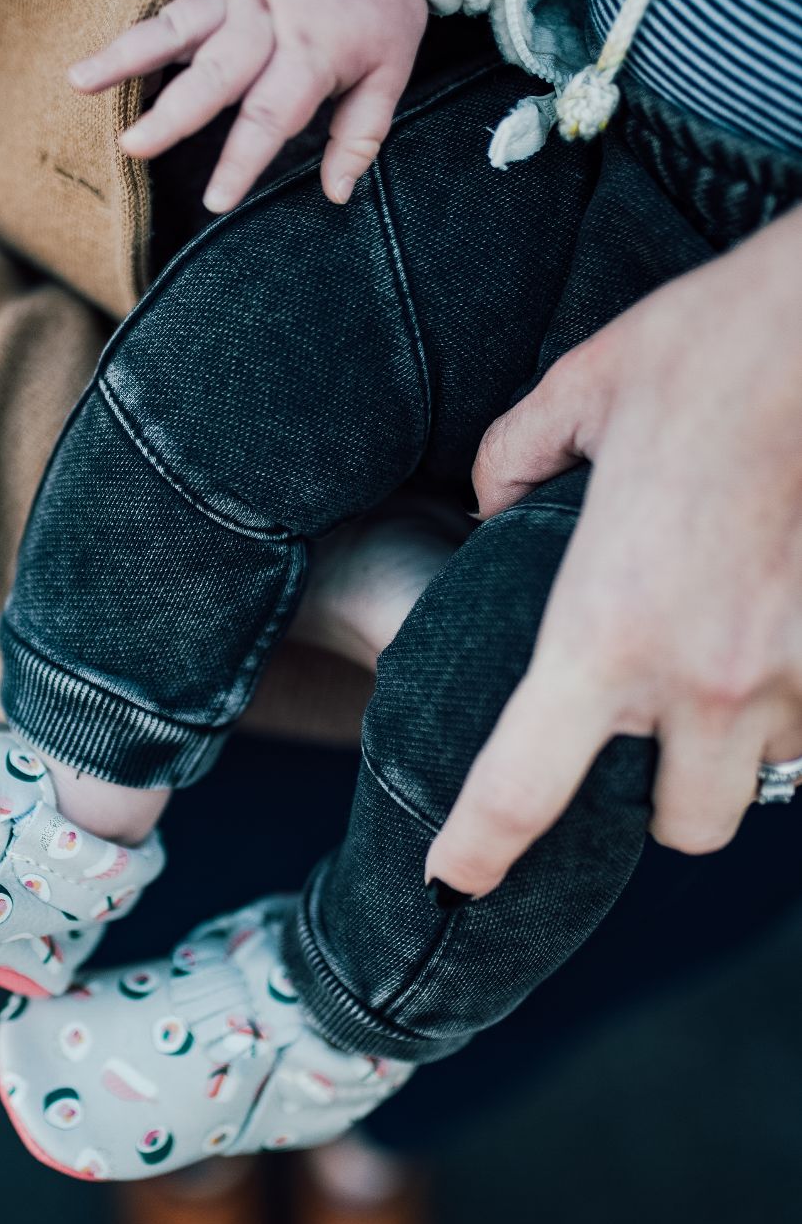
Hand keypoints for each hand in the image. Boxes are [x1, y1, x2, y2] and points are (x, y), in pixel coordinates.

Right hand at [69, 0, 427, 212]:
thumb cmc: (383, 7)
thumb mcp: (393, 70)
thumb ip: (361, 134)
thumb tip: (336, 192)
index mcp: (314, 49)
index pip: (270, 114)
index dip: (241, 160)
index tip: (215, 201)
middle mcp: (267, 19)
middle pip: (214, 72)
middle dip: (172, 113)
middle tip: (133, 146)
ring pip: (177, 25)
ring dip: (126, 53)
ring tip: (79, 79)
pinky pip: (174, 4)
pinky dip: (137, 29)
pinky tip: (98, 55)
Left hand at [426, 206, 801, 897]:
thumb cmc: (715, 348)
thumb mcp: (580, 392)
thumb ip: (516, 460)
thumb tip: (498, 499)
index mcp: (603, 630)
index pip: (522, 789)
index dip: (478, 851)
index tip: (455, 876)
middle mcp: (700, 677)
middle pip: (682, 826)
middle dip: (660, 801)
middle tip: (641, 744)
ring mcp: (790, 671)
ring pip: (766, 780)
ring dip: (739, 753)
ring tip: (717, 680)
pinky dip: (795, 707)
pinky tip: (772, 642)